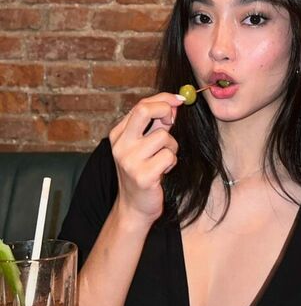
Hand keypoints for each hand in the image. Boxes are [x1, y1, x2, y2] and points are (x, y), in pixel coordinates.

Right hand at [109, 93, 183, 223]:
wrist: (134, 207)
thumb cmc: (142, 172)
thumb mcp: (143, 145)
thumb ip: (155, 124)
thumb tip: (174, 103)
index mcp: (118, 135)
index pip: (140, 105)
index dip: (162, 99)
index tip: (178, 100)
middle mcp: (120, 145)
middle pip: (143, 110)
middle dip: (164, 109)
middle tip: (172, 120)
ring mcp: (130, 161)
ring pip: (164, 137)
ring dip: (171, 147)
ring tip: (163, 159)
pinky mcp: (143, 176)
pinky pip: (169, 156)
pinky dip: (171, 162)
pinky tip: (162, 171)